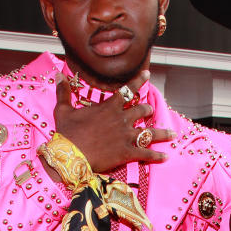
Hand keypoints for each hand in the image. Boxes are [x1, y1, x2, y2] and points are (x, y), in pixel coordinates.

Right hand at [49, 72, 172, 173]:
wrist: (70, 155)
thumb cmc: (67, 133)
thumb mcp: (63, 109)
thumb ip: (64, 92)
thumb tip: (59, 75)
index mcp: (109, 107)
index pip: (127, 90)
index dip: (139, 81)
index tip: (148, 74)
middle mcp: (121, 119)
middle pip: (142, 111)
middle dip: (148, 110)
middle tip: (151, 110)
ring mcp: (126, 136)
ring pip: (149, 132)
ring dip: (162, 132)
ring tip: (172, 133)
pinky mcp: (127, 153)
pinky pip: (146, 153)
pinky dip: (157, 155)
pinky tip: (165, 156)